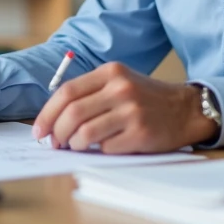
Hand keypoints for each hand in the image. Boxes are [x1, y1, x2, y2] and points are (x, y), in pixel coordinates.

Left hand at [31, 62, 216, 153]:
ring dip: (75, 144)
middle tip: (55, 143)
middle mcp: (120, 89)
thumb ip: (89, 93)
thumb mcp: (118, 82)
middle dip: (57, 132)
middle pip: (72, 113)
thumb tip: (53, 119)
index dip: (47, 113)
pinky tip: (104, 146)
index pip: (67, 92)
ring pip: (85, 133)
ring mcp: (132, 111)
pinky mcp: (141, 133)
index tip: (39, 130)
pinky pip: (106, 147)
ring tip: (77, 146)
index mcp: (110, 72)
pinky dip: (98, 150)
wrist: (184, 109)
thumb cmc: (144, 98)